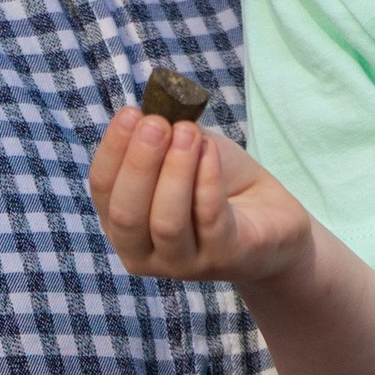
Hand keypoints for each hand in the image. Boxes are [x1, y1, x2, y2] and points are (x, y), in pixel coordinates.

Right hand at [88, 110, 311, 286]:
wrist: (271, 215)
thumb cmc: (219, 183)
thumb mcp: (185, 152)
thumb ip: (164, 136)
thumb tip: (151, 110)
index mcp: (123, 223)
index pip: (103, 190)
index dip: (113, 150)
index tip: (132, 113)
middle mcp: (146, 252)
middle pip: (127, 214)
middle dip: (139, 164)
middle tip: (156, 124)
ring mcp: (185, 264)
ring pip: (167, 222)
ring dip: (175, 171)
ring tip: (187, 133)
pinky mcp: (226, 258)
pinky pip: (211, 219)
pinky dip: (207, 180)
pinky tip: (210, 151)